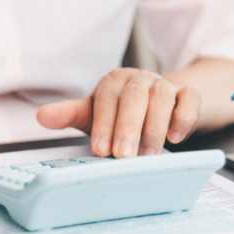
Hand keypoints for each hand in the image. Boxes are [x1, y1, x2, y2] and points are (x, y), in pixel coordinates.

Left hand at [36, 68, 200, 157]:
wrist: (158, 102)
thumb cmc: (120, 112)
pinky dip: (184, 117)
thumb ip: (69, 114)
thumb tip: (42, 116)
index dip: (103, 124)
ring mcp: (165, 85)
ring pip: (163, 98)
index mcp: (114, 81)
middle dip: (128, 127)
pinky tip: (176, 137)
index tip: (100, 149)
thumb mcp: (93, 113)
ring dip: (155, 127)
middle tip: (123, 155)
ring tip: (148, 154)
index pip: (107, 98)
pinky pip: (190, 100)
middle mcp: (139, 79)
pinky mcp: (188, 94)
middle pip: (135, 97)